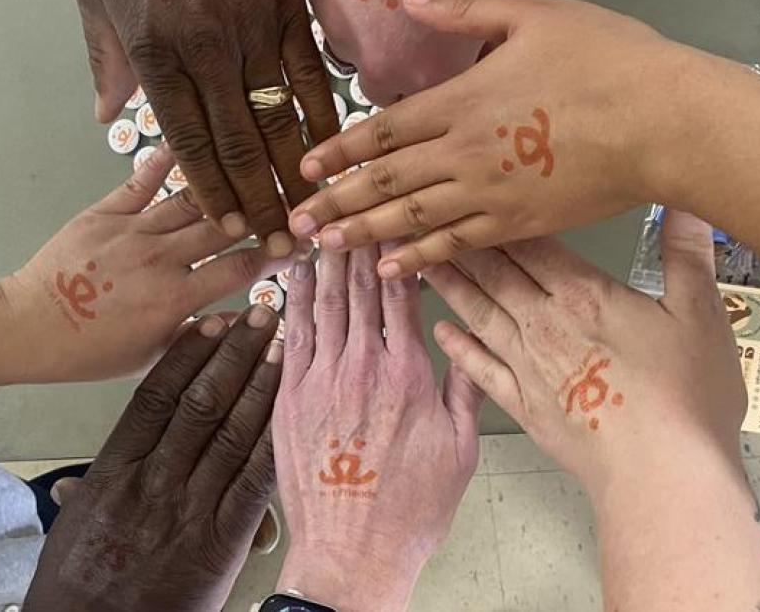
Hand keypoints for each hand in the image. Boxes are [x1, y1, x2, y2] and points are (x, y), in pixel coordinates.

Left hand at [1, 145, 289, 382]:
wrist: (30, 327)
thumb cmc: (91, 352)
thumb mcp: (152, 357)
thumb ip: (198, 335)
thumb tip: (242, 318)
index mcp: (176, 298)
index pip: (242, 268)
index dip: (278, 254)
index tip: (301, 244)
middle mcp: (161, 258)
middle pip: (226, 226)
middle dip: (264, 213)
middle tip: (289, 198)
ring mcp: (133, 231)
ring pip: (192, 199)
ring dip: (226, 185)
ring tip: (252, 170)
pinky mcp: (105, 212)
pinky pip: (142, 180)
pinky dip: (166, 159)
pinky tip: (190, 141)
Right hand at [23, 305, 283, 611]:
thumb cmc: (81, 589)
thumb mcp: (75, 530)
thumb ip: (90, 494)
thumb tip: (77, 481)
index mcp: (114, 471)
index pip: (156, 395)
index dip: (188, 354)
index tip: (211, 322)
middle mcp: (153, 481)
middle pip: (201, 402)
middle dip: (236, 354)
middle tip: (262, 315)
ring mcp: (189, 509)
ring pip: (232, 431)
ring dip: (263, 384)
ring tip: (285, 345)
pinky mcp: (222, 541)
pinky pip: (255, 480)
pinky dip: (274, 440)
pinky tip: (294, 409)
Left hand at [73, 0, 338, 256]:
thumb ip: (105, 59)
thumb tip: (108, 116)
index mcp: (157, 55)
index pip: (189, 141)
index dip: (211, 191)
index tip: (228, 231)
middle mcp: (207, 53)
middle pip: (237, 145)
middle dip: (258, 201)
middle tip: (277, 244)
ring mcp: (253, 34)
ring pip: (277, 120)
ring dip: (294, 174)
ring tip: (308, 215)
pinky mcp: (288, 15)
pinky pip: (310, 78)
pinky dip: (324, 120)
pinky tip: (333, 155)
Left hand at [272, 245, 482, 611]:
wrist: (353, 553)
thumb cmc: (408, 511)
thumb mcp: (460, 450)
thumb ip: (465, 390)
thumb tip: (470, 342)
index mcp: (407, 375)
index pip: (400, 293)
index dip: (396, 250)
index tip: (394, 221)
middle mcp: (361, 368)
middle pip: (358, 288)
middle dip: (357, 243)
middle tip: (354, 206)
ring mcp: (320, 381)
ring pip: (322, 303)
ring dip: (323, 261)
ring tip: (323, 225)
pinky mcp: (288, 399)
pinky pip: (291, 335)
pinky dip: (292, 299)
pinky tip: (292, 274)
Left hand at [290, 0, 727, 278]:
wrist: (661, 122)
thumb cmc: (605, 61)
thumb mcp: (534, 15)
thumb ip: (465, 11)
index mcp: (463, 101)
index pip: (384, 130)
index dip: (340, 150)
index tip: (306, 168)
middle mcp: (464, 154)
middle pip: (387, 182)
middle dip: (338, 201)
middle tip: (296, 224)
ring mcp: (490, 195)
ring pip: (412, 220)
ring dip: (364, 233)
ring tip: (326, 246)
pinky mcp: (518, 225)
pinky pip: (457, 245)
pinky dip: (420, 258)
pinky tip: (390, 269)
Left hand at [425, 213, 759, 610]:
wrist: (660, 476)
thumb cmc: (685, 400)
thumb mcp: (702, 314)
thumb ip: (686, 252)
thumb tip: (681, 198)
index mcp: (584, 295)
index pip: (532, 242)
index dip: (498, 213)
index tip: (470, 189)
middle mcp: (544, 324)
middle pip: (495, 272)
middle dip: (460, 240)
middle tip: (423, 214)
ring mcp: (529, 367)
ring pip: (478, 313)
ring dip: (448, 284)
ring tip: (416, 259)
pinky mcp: (524, 406)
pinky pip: (479, 370)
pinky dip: (459, 348)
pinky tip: (441, 332)